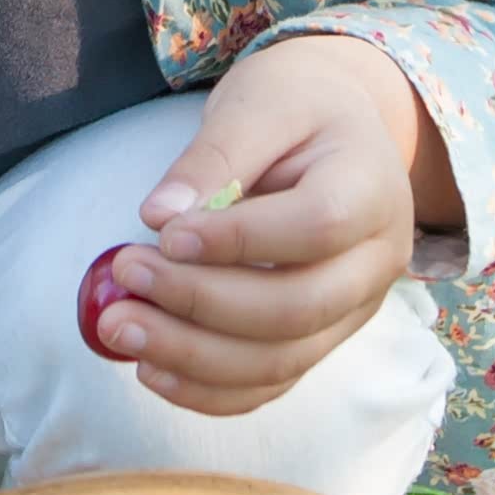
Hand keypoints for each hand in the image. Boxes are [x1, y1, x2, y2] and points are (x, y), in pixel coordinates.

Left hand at [95, 37, 455, 414]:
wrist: (337, 133)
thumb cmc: (297, 107)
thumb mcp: (259, 103)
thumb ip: (214, 156)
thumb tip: (157, 217)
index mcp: (372, 188)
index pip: (318, 226)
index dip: (239, 240)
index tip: (165, 234)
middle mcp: (376, 262)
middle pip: (296, 308)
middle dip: (201, 303)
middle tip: (124, 275)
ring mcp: (352, 312)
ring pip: (280, 361)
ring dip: (192, 357)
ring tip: (117, 329)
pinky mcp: (320, 342)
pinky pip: (269, 386)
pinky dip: (207, 391)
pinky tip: (148, 370)